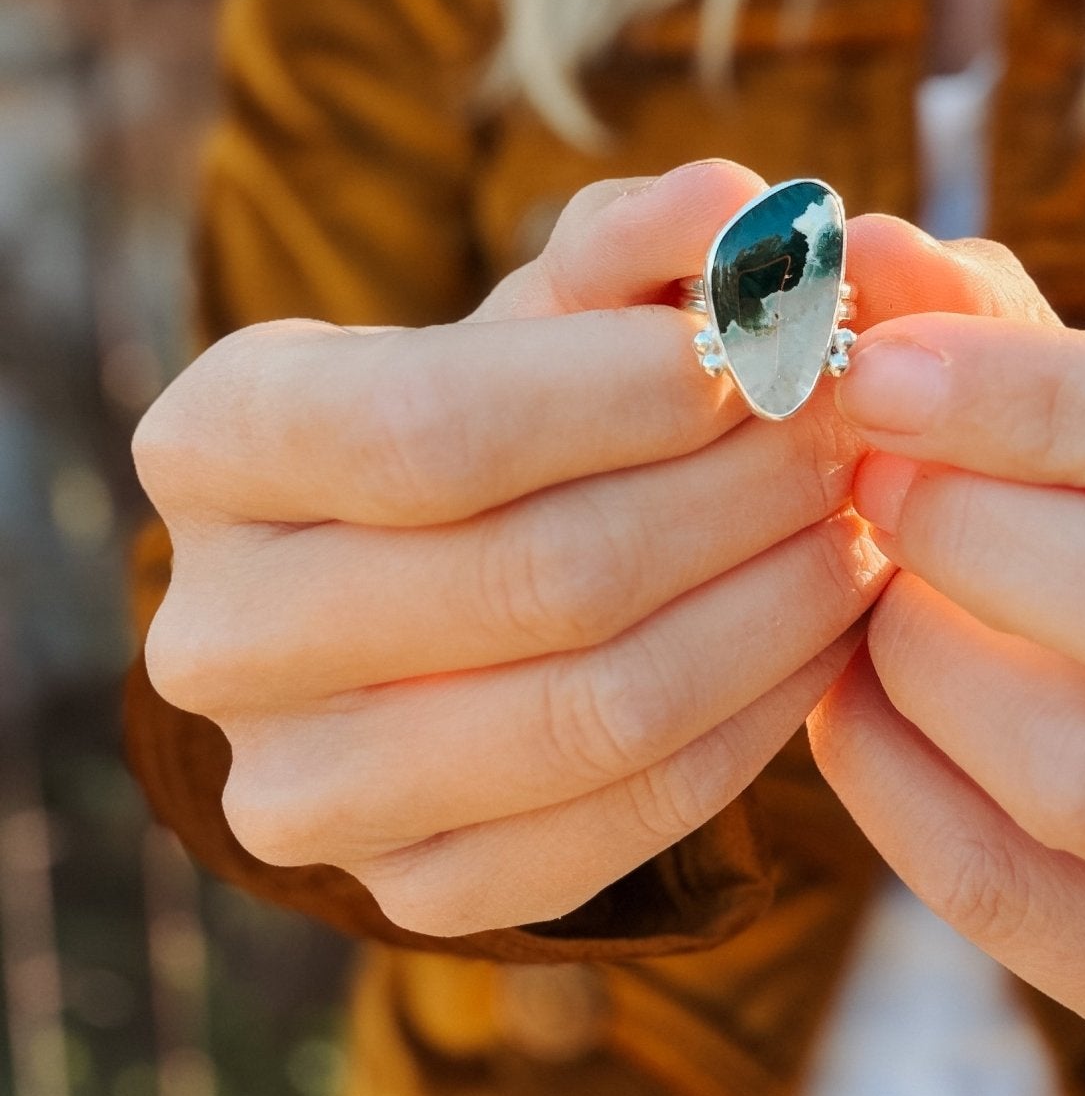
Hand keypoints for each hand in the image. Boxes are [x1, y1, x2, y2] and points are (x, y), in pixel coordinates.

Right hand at [135, 160, 889, 938]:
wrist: (450, 587)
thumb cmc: (507, 411)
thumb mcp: (551, 311)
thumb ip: (637, 244)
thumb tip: (741, 205)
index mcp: (210, 445)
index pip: (429, 425)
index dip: (626, 386)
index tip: (774, 342)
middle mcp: (215, 632)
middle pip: (533, 574)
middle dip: (735, 488)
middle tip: (854, 425)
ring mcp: (300, 788)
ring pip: (595, 711)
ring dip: (773, 604)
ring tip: (863, 517)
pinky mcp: (409, 890)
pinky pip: (625, 820)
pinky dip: (759, 717)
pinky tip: (827, 627)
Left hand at [811, 303, 1084, 1053]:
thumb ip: (992, 329)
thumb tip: (873, 251)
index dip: (1058, 401)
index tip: (881, 367)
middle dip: (1000, 540)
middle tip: (862, 477)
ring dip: (934, 666)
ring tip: (863, 593)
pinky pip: (1028, 902)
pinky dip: (901, 792)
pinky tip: (845, 703)